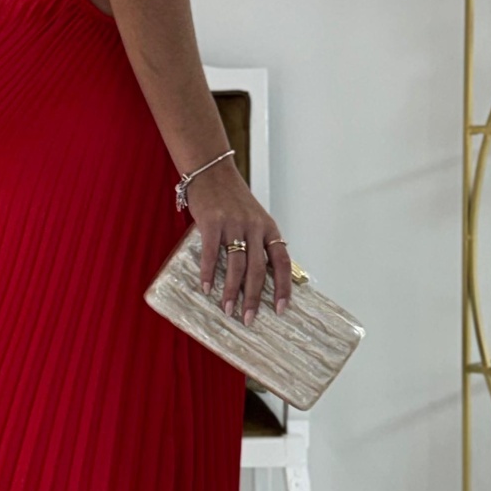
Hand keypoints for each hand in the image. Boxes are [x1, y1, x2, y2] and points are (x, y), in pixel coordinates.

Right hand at [186, 158, 291, 321]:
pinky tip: (206, 288)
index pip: (282, 262)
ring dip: (231, 291)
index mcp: (268, 228)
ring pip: (236, 266)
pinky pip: (212, 253)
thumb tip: (257, 276)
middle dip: (253, 298)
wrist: (211, 171)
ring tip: (228, 310)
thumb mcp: (253, 217)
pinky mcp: (212, 222)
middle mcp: (254, 227)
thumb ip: (257, 242)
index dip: (283, 287)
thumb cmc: (231, 197)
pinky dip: (209, 273)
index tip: (281, 309)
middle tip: (248, 319)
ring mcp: (233, 225)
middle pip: (258, 270)